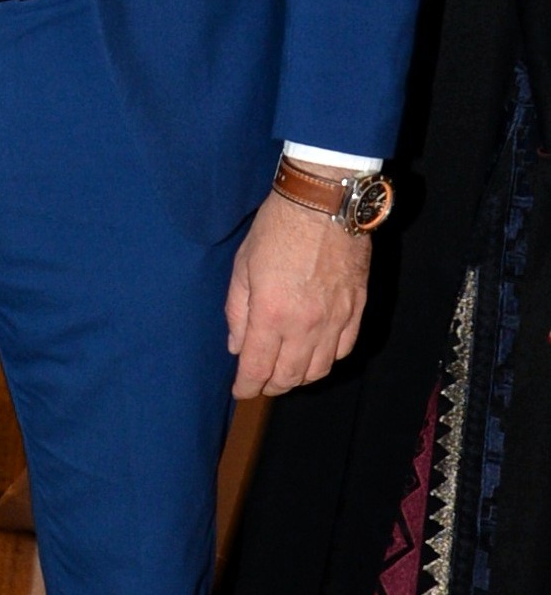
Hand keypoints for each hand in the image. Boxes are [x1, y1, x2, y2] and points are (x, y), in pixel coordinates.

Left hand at [226, 190, 371, 398]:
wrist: (325, 203)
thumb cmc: (277, 228)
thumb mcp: (242, 267)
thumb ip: (237, 312)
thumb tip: (237, 346)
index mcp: (272, 315)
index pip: (258, 369)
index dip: (247, 387)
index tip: (240, 391)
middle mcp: (306, 325)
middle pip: (290, 376)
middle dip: (271, 385)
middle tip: (260, 382)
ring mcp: (336, 319)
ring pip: (320, 369)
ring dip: (300, 377)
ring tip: (286, 371)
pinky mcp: (357, 309)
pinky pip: (344, 349)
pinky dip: (327, 359)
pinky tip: (315, 354)